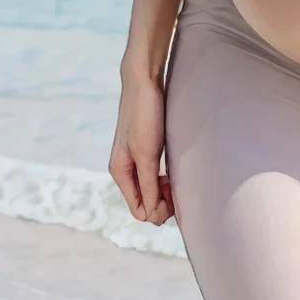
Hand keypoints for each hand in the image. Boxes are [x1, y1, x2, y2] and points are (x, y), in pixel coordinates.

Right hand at [109, 67, 173, 224]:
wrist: (144, 83)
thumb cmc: (144, 116)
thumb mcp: (146, 154)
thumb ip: (148, 185)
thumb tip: (151, 216)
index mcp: (120, 173)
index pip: (139, 210)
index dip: (158, 211)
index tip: (175, 199)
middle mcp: (125, 170)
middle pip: (144, 202)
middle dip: (162, 202)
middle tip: (179, 190)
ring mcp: (134, 160)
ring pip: (150, 190)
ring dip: (165, 192)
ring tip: (177, 180)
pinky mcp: (145, 150)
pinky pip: (153, 177)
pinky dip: (164, 180)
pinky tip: (173, 172)